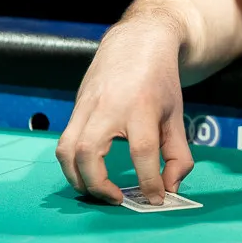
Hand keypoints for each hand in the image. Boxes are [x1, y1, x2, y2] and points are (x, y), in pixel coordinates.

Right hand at [55, 28, 193, 204]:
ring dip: (77, 179)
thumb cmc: (160, 81)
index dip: (149, 181)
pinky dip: (71, 164)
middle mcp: (108, 107)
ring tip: (99, 192)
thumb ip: (178, 155)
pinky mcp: (75, 108)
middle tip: (118, 200)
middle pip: (88, 154)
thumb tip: (169, 189)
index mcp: (140, 107)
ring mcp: (86, 107)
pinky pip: (64, 142)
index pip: (142, 151)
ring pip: (66, 150)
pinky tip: (88, 174)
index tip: (156, 198)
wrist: (138, 42)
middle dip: (99, 186)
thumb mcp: (176, 115)